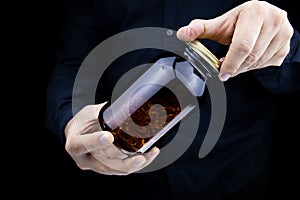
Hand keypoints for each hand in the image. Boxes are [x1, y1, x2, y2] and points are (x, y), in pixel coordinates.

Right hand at [64, 102, 159, 174]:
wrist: (79, 133)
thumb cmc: (84, 122)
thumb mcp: (89, 113)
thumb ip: (103, 112)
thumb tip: (125, 106)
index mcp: (74, 143)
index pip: (82, 144)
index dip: (95, 142)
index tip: (109, 136)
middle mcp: (84, 159)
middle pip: (104, 164)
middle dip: (125, 162)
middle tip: (140, 157)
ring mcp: (96, 166)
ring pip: (117, 169)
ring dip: (136, 164)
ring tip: (151, 154)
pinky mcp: (107, 167)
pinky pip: (122, 169)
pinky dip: (137, 163)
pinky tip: (150, 155)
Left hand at [177, 0, 292, 80]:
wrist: (260, 19)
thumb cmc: (239, 22)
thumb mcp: (220, 24)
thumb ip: (200, 29)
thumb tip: (183, 34)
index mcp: (255, 12)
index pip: (243, 45)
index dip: (230, 63)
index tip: (222, 73)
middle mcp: (274, 20)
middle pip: (251, 57)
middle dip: (235, 66)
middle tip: (226, 67)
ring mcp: (283, 34)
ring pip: (258, 63)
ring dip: (243, 67)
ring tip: (236, 58)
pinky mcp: (286, 46)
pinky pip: (267, 65)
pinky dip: (254, 66)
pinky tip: (248, 58)